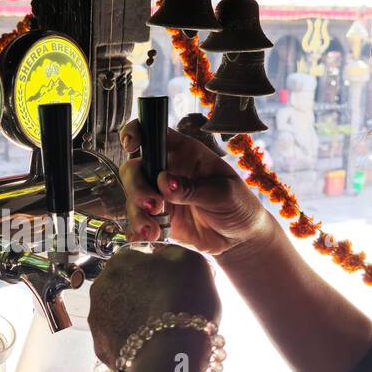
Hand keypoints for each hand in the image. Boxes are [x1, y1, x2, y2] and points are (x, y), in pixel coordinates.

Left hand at [87, 244, 220, 366]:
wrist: (174, 352)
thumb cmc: (184, 301)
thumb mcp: (189, 260)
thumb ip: (170, 252)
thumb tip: (162, 256)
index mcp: (120, 262)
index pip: (134, 260)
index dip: (154, 271)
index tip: (169, 284)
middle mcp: (100, 287)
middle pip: (122, 286)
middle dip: (139, 295)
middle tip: (165, 308)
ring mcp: (97, 319)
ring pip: (117, 313)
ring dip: (133, 318)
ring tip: (159, 330)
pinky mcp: (100, 347)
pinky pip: (117, 340)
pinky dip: (130, 341)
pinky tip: (149, 346)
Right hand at [118, 119, 269, 255]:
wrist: (240, 238)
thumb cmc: (238, 205)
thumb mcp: (222, 194)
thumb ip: (192, 188)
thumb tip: (163, 182)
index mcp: (185, 153)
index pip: (154, 134)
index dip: (136, 132)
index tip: (131, 145)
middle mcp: (167, 171)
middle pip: (134, 169)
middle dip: (136, 187)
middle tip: (153, 205)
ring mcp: (160, 195)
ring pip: (132, 198)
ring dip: (138, 215)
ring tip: (153, 231)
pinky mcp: (157, 219)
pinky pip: (138, 221)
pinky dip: (138, 231)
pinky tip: (148, 238)